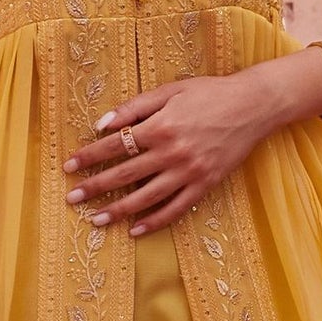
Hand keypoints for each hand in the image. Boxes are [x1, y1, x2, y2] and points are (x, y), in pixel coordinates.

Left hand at [60, 52, 321, 233]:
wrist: (252, 106)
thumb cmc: (209, 93)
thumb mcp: (170, 90)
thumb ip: (135, 107)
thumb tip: (102, 123)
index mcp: (160, 126)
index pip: (114, 146)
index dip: (89, 157)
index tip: (69, 167)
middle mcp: (172, 153)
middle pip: (124, 175)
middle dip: (94, 188)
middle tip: (71, 199)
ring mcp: (189, 172)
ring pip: (146, 198)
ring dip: (118, 210)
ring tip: (96, 220)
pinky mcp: (204, 185)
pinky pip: (175, 209)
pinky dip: (154, 221)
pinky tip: (135, 230)